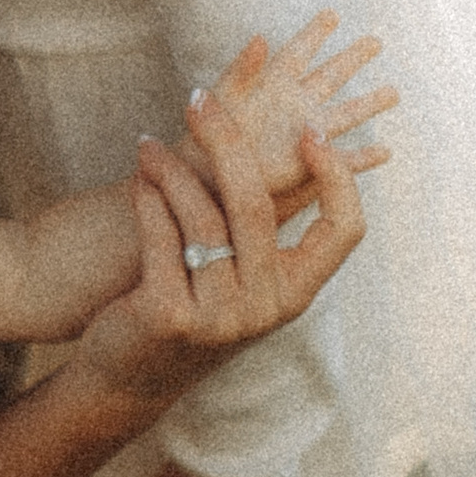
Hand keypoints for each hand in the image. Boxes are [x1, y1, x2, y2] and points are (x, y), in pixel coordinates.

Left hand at [76, 90, 364, 423]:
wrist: (129, 377)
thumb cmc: (191, 307)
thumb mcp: (239, 276)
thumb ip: (260, 228)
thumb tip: (287, 142)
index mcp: (297, 291)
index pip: (346, 230)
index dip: (338, 178)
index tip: (312, 129)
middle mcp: (267, 307)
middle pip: (257, 205)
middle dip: (225, 142)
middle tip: (199, 99)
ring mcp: (221, 317)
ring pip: (202, 217)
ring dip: (170, 170)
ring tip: (147, 144)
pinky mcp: (171, 316)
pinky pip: (161, 237)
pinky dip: (148, 199)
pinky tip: (138, 178)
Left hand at [186, 14, 395, 208]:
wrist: (204, 175)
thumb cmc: (207, 135)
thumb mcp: (222, 96)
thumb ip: (241, 68)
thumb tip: (260, 37)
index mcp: (273, 83)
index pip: (299, 52)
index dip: (315, 33)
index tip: (332, 14)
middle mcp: (294, 104)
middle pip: (331, 76)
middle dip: (353, 59)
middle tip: (375, 41)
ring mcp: (305, 133)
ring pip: (346, 115)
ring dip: (370, 104)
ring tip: (393, 92)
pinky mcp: (308, 164)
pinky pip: (342, 160)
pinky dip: (364, 158)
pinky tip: (385, 153)